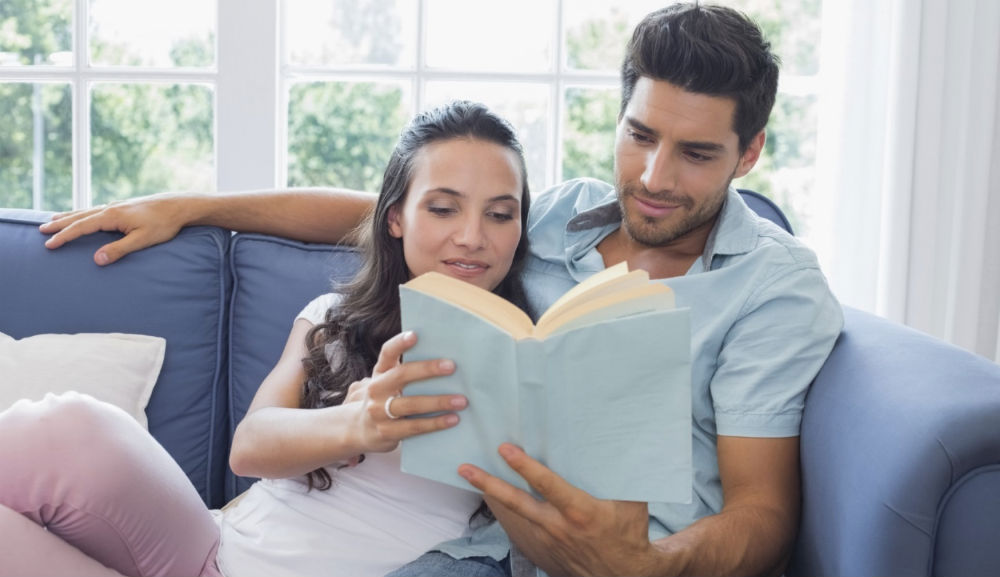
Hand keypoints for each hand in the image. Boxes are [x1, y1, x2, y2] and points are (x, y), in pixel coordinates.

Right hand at [39, 192, 195, 264]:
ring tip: (53, 219)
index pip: (82, 227)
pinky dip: (84, 213)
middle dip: (60, 224)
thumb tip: (97, 260)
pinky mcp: (123, 207)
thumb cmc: (163, 224)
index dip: (64, 237)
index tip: (48, 245)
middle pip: (79, 216)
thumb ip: (119, 250)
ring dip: (69, 216)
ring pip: (87, 211)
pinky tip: (84, 215)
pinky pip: (97, 210)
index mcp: (112, 215)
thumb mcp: (142, 240)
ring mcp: (117, 206)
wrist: (179, 206)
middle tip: (41, 231)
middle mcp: (110, 208)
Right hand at [347, 331, 467, 453]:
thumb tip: (445, 362)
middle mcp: (376, 389)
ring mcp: (379, 411)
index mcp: (380, 372)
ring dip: (438, 402)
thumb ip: (407, 372)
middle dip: (427, 370)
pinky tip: (453, 419)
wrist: (361, 430)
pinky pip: (414, 426)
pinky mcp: (387, 431)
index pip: (387, 353)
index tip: (415, 335)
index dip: (399, 343)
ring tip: (461, 400)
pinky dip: (435, 423)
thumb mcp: (389, 383)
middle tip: (452, 366)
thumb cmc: (385, 399)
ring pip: (411, 404)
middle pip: (401, 376)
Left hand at [459, 444, 658, 576]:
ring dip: (491, 493)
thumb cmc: (629, 534)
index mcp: (580, 512)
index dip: (525, 466)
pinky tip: (493, 492)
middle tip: (465, 468)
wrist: (623, 576)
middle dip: (489, 484)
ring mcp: (547, 538)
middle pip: (517, 503)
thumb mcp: (633, 504)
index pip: (547, 485)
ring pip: (513, 513)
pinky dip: (505, 509)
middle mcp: (558, 526)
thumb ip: (620, 476)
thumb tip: (616, 441)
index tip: (506, 449)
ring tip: (468, 473)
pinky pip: (520, 524)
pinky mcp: (542, 547)